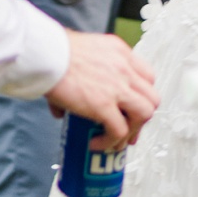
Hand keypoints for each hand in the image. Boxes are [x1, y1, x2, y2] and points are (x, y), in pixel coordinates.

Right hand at [46, 33, 157, 148]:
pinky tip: (97, 144)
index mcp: (120, 53)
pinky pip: (119, 130)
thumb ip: (78, 76)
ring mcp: (117, 88)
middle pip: (152, 97)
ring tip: (116, 141)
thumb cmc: (54, 51)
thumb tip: (62, 107)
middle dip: (143, 117)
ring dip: (133, 131)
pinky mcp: (103, 105)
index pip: (147, 76)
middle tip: (130, 129)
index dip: (142, 95)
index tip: (132, 106)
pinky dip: (111, 142)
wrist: (46, 54)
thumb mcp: (77, 54)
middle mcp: (124, 69)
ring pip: (144, 115)